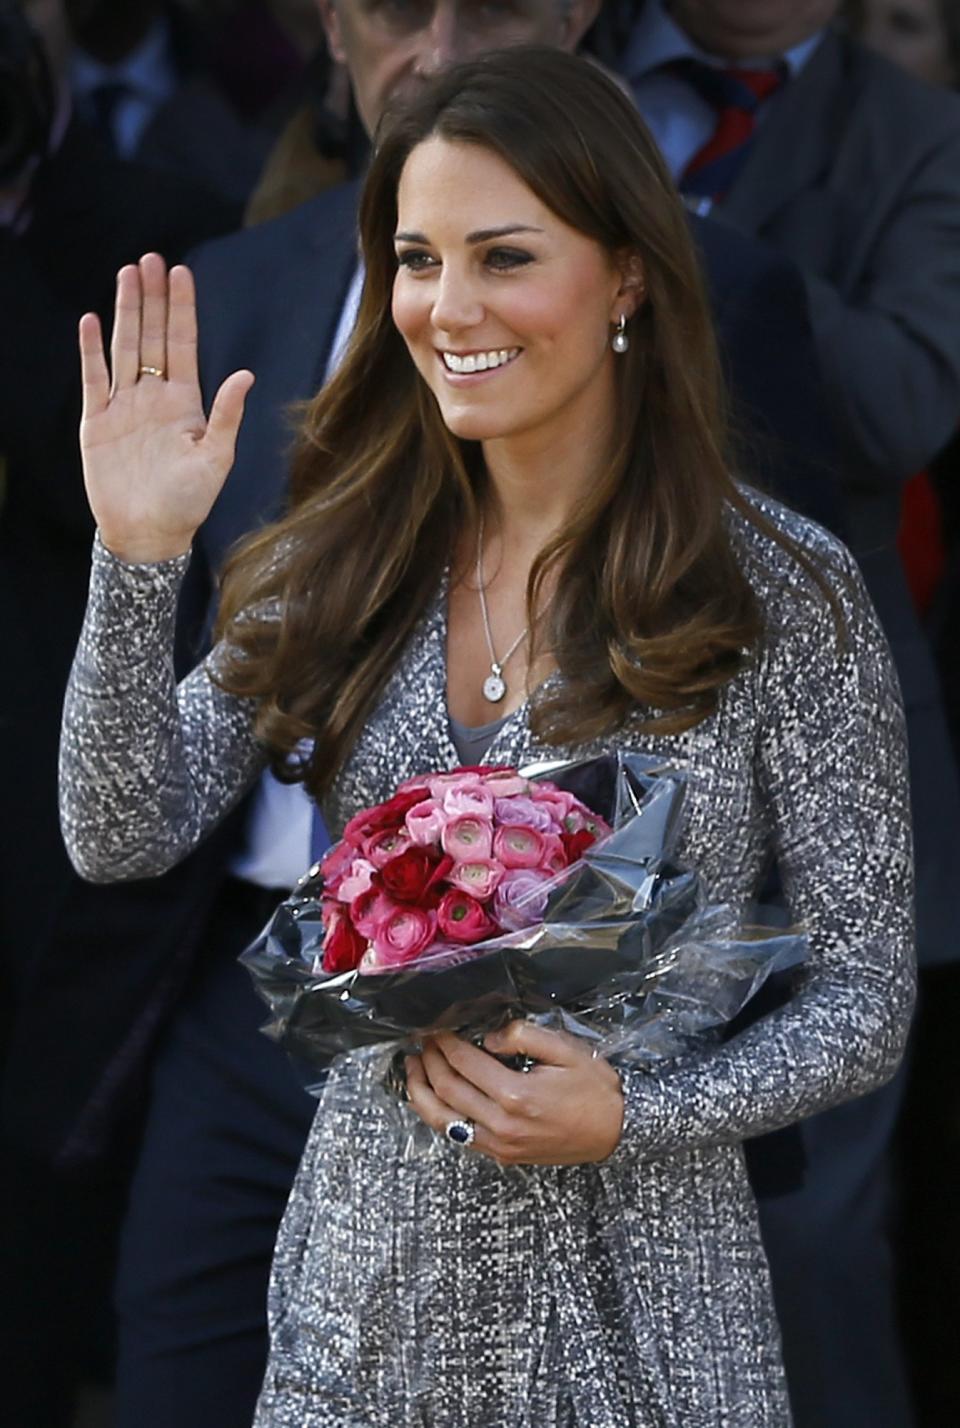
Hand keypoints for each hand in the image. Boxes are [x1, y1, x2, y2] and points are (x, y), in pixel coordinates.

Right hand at [79, 253, 254, 563]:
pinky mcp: (96, 421)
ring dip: (126, 312)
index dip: (181, 308)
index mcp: (186, 402)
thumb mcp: (216, 459)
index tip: (180, 272)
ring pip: (124, 347)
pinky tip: (92, 321)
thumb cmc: (188, 503)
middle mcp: (154, 397)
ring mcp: (124, 406)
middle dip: (152, 298)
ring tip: (126, 274)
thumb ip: (227, 415)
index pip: (183, 344)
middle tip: (150, 258)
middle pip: (152, 336)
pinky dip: (91, 350)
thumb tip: (245, 374)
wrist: (149, 534)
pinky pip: (93, 378)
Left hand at [405, 1021, 623, 1165]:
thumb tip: (489, 1037)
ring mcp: (499, 1145)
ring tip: (411, 1068)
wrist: (618, 1132)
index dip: (443, 1042)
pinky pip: (458, 1137)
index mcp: (515, 1095)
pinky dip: (438, 1116)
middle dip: (428, 1061)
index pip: (463, 1062)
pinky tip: (433, 1099)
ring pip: (442, 1121)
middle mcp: (501, 1124)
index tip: (434, 1027)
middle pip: (446, 1089)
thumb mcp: (566, 1050)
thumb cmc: (595, 1089)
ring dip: (420, 1092)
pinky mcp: (502, 1156)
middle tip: (421, 1041)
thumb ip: (524, 1036)